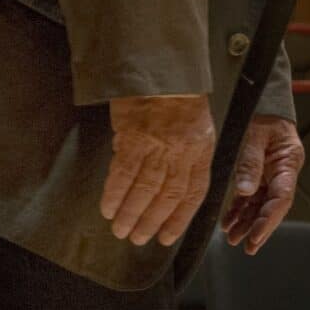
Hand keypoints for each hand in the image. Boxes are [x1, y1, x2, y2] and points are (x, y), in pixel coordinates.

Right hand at [102, 95, 216, 246]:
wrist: (163, 70)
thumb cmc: (181, 98)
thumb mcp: (198, 128)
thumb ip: (188, 156)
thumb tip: (168, 183)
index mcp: (201, 151)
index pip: (193, 194)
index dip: (179, 219)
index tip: (166, 237)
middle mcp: (182, 153)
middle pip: (167, 197)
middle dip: (151, 222)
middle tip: (138, 239)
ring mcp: (157, 147)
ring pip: (144, 190)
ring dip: (130, 214)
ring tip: (120, 231)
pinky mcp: (133, 138)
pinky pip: (122, 173)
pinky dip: (114, 194)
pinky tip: (107, 208)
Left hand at [223, 114, 304, 253]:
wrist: (263, 100)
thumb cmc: (263, 112)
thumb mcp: (254, 134)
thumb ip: (249, 162)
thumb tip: (244, 191)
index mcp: (288, 162)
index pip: (281, 198)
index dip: (269, 220)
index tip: (255, 237)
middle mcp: (283, 171)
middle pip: (273, 206)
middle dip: (259, 227)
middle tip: (245, 245)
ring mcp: (272, 173)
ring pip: (261, 204)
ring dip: (247, 221)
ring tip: (232, 236)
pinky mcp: (260, 172)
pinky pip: (251, 195)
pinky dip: (240, 209)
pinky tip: (229, 220)